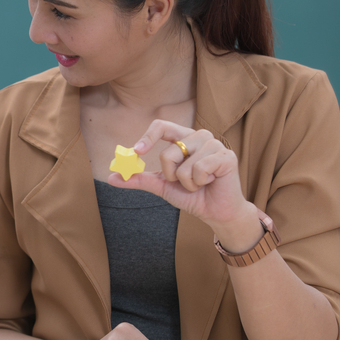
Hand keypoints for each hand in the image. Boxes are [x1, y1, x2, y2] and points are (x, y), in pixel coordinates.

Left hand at [108, 119, 257, 232]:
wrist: (216, 212)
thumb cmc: (192, 195)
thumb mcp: (162, 186)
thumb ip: (140, 179)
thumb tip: (112, 177)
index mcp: (184, 138)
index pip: (162, 126)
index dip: (148, 137)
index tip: (136, 152)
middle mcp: (199, 136)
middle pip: (168, 152)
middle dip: (170, 175)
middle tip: (182, 181)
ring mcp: (214, 144)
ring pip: (183, 165)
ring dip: (186, 182)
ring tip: (199, 183)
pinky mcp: (226, 156)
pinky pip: (199, 170)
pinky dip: (199, 183)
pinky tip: (210, 182)